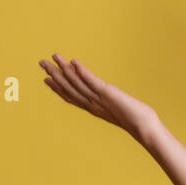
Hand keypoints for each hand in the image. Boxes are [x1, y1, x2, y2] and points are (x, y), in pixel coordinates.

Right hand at [39, 53, 158, 143]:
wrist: (143, 126)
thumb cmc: (135, 120)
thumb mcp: (118, 112)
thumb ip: (111, 106)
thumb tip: (111, 102)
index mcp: (93, 108)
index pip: (71, 97)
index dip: (57, 88)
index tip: (46, 79)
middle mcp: (92, 104)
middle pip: (69, 88)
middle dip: (54, 75)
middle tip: (42, 63)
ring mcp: (98, 98)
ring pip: (76, 82)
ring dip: (63, 69)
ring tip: (54, 57)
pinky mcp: (107, 92)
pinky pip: (91, 81)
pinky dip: (82, 71)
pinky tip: (74, 61)